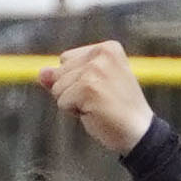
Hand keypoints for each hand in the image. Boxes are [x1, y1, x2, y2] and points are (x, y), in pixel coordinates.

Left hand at [40, 40, 153, 156]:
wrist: (139, 132)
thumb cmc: (116, 110)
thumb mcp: (91, 86)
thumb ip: (64, 76)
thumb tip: (41, 73)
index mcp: (107, 48)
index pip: (66, 59)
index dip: (75, 81)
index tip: (100, 90)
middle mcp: (102, 53)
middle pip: (59, 73)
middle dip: (71, 92)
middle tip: (99, 101)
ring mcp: (95, 70)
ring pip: (58, 89)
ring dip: (73, 104)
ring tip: (97, 106)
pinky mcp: (88, 87)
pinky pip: (61, 102)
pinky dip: (74, 113)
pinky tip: (95, 113)